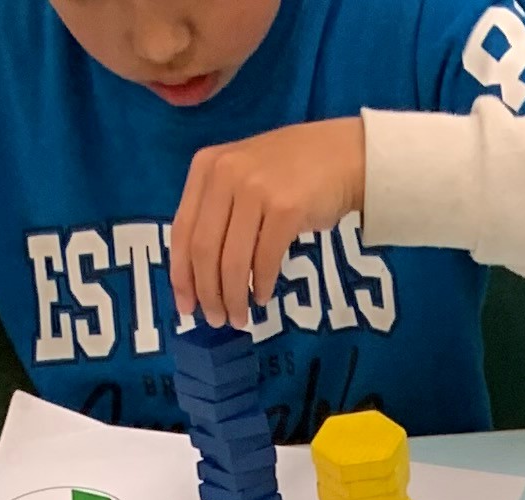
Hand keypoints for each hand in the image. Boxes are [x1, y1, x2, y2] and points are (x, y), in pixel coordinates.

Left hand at [170, 119, 366, 328]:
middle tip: (215, 320)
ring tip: (239, 317)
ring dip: (234, 297)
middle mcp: (226, 174)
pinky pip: (265, 259)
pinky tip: (264, 297)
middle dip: (208, 293)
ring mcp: (256, 189)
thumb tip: (200, 274)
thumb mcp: (242, 178)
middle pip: (204, 250)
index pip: (182, 230)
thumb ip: (218, 211)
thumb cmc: (291, 173)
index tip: (185, 307)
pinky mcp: (286, 208)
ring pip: (233, 260)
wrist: (343, 155)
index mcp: (206, 168)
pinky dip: (263, 285)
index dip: (181, 276)